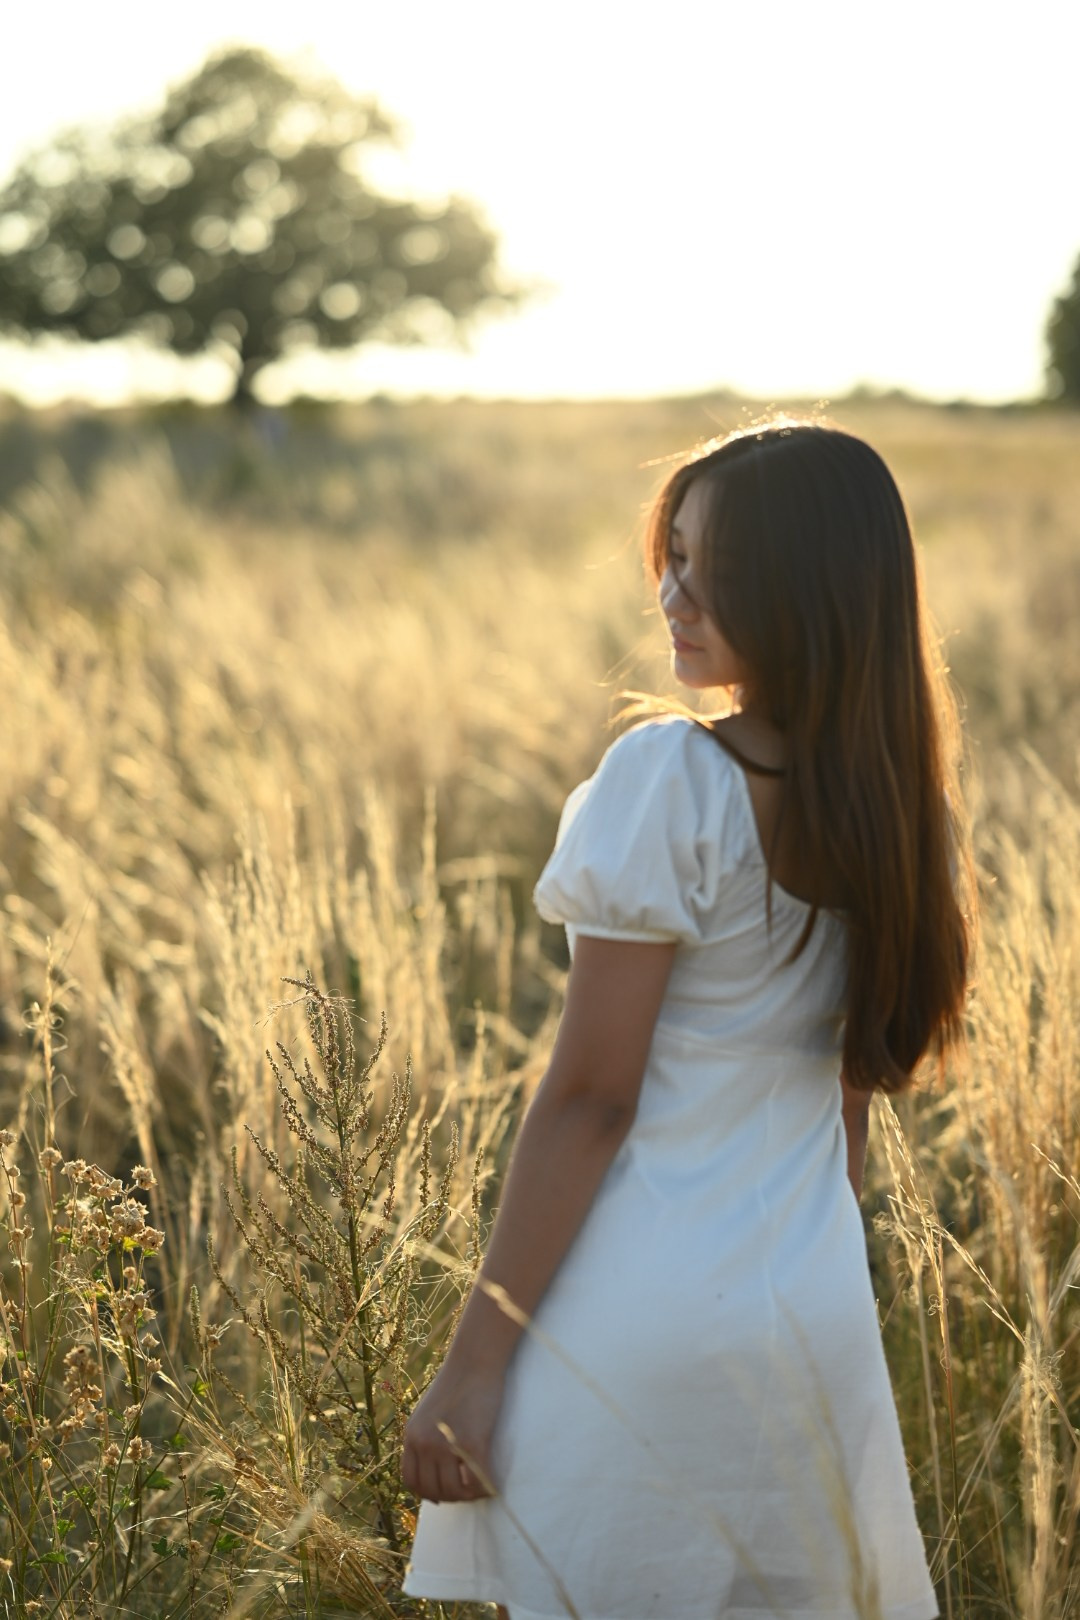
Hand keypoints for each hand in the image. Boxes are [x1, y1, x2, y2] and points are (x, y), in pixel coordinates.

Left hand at [401, 1359, 505, 1502]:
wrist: (475, 1359)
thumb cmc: (458, 1382)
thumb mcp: (429, 1411)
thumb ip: (427, 1437)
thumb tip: (436, 1467)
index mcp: (412, 1435)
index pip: (412, 1481)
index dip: (429, 1493)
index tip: (444, 1494)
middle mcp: (423, 1442)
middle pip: (433, 1491)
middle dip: (452, 1497)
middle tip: (469, 1490)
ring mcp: (445, 1444)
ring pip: (455, 1491)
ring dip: (469, 1495)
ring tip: (481, 1487)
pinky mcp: (471, 1442)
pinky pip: (477, 1481)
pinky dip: (485, 1489)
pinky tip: (492, 1486)